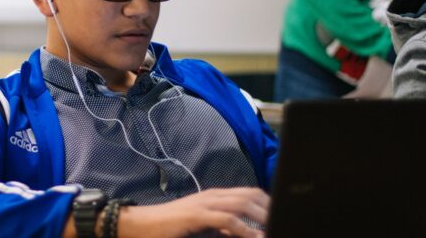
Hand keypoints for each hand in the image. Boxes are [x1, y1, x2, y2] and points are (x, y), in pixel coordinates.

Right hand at [118, 188, 269, 237]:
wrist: (142, 224)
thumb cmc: (170, 227)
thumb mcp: (201, 225)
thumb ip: (221, 227)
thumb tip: (242, 232)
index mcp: (214, 196)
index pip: (248, 192)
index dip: (267, 202)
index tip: (279, 215)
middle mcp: (212, 195)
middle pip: (250, 195)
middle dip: (270, 208)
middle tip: (283, 221)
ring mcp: (205, 204)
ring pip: (243, 204)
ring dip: (262, 217)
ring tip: (275, 227)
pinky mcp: (197, 215)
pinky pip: (227, 220)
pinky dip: (245, 229)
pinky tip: (254, 237)